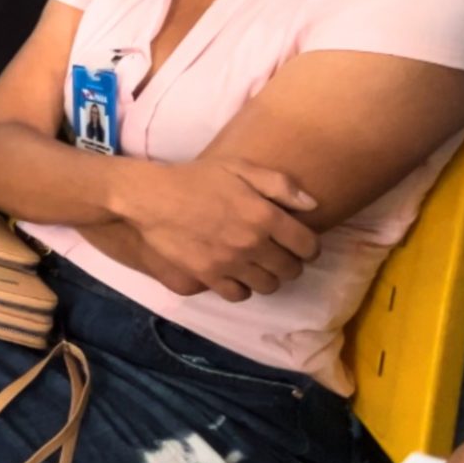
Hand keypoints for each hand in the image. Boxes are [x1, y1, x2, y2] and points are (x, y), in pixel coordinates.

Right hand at [118, 158, 319, 302]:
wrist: (151, 198)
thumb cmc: (196, 178)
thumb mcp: (239, 168)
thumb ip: (279, 185)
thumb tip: (313, 206)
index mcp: (264, 215)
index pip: (308, 245)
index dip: (309, 247)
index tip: (300, 244)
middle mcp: (253, 243)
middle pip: (290, 270)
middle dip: (290, 263)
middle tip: (278, 254)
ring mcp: (230, 263)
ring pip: (268, 286)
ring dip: (268, 276)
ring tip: (257, 265)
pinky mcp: (209, 276)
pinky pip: (239, 294)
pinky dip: (242, 287)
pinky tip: (236, 274)